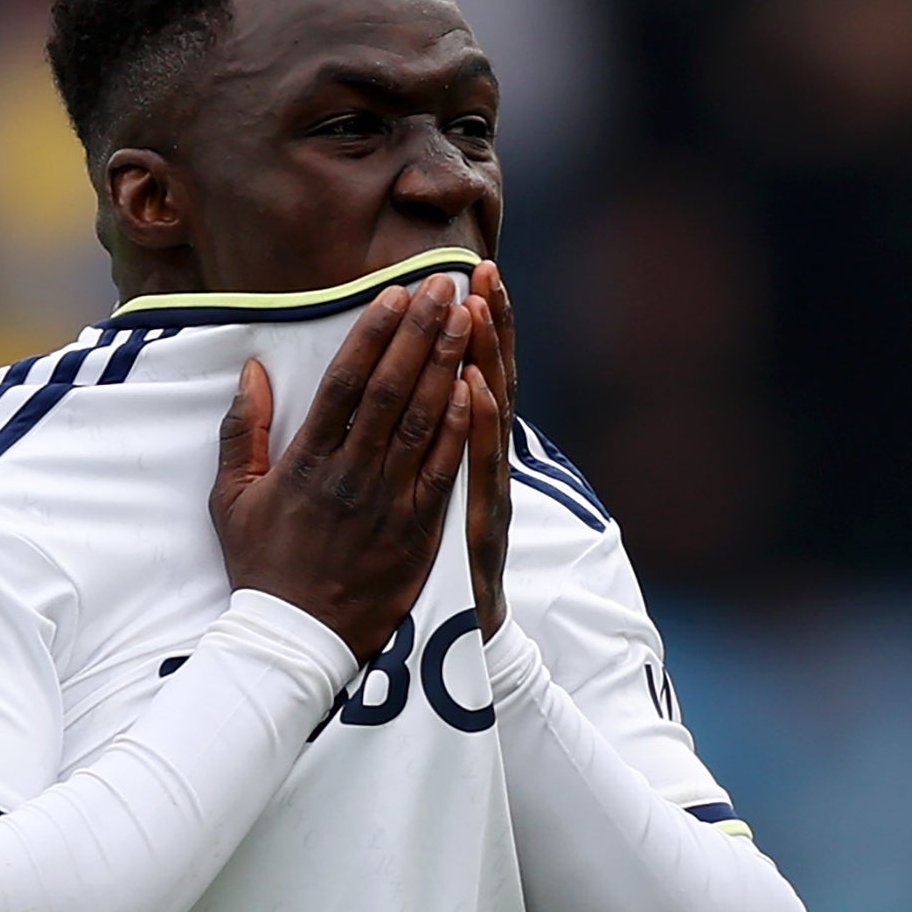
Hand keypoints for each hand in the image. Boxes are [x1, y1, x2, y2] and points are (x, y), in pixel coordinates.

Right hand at [211, 276, 472, 662]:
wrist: (297, 639)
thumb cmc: (261, 566)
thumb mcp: (230, 499)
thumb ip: (241, 431)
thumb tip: (253, 371)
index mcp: (304, 462)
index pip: (345, 383)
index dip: (373, 334)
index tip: (394, 294)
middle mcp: (349, 475)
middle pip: (390, 390)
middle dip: (419, 332)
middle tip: (442, 285)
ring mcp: (387, 503)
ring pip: (422, 421)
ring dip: (446, 365)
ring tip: (466, 318)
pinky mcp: (417, 530)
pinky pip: (443, 470)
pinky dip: (459, 427)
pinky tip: (475, 387)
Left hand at [464, 261, 516, 638]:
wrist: (459, 642)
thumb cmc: (435, 565)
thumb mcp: (430, 497)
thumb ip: (423, 444)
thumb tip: (430, 392)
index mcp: (462, 451)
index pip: (467, 372)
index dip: (473, 325)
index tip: (466, 272)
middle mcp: (482, 463)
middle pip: (488, 380)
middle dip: (486, 324)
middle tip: (482, 270)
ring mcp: (485, 492)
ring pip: (488, 416)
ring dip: (485, 359)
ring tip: (478, 309)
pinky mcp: (479, 525)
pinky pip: (476, 469)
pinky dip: (479, 426)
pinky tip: (474, 389)